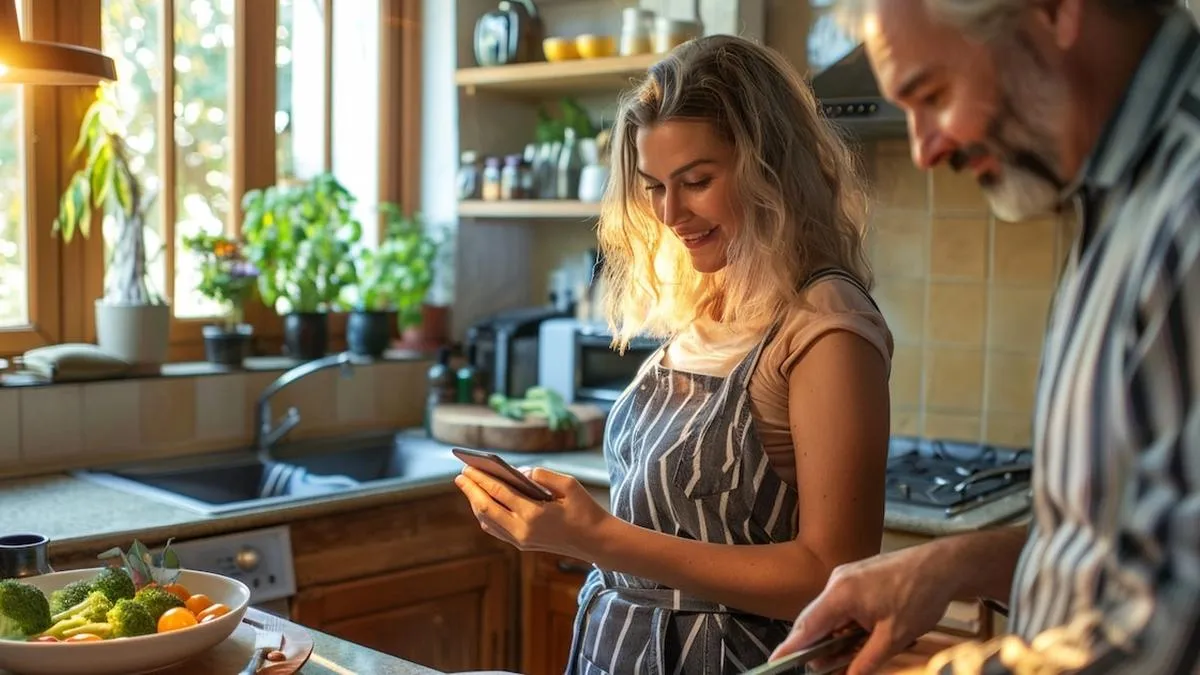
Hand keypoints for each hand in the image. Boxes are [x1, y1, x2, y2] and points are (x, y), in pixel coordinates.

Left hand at [454, 466, 609, 560]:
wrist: (595, 541)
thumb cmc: (584, 509)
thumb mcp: (568, 484)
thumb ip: (540, 474)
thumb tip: (517, 473)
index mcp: (534, 514)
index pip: (499, 493)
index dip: (481, 479)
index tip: (468, 467)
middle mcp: (523, 530)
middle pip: (485, 508)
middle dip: (471, 490)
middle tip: (461, 475)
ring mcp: (521, 541)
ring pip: (487, 520)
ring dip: (475, 502)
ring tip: (468, 486)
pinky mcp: (522, 545)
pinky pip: (495, 529)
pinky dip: (484, 514)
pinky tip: (481, 502)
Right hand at [771, 543, 957, 674]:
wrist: (941, 564)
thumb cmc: (920, 594)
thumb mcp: (894, 636)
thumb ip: (867, 660)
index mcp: (841, 594)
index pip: (807, 626)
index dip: (790, 647)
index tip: (776, 662)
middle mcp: (837, 582)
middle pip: (815, 621)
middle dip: (819, 648)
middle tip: (829, 669)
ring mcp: (846, 578)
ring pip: (830, 615)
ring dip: (837, 637)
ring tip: (858, 651)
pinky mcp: (856, 578)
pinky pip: (841, 606)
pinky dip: (846, 624)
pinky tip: (863, 636)